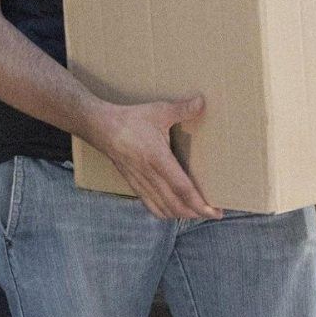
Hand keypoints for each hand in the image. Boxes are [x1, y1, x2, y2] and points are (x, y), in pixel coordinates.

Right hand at [85, 95, 219, 222]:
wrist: (100, 127)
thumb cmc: (131, 119)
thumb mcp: (158, 111)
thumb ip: (182, 109)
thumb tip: (202, 101)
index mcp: (158, 159)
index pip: (182, 189)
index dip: (200, 204)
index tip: (215, 212)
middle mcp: (149, 176)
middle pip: (176, 205)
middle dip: (196, 213)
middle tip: (213, 213)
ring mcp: (140, 182)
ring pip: (163, 208)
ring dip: (181, 214)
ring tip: (196, 212)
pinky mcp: (133, 184)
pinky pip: (150, 205)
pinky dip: (164, 212)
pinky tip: (173, 210)